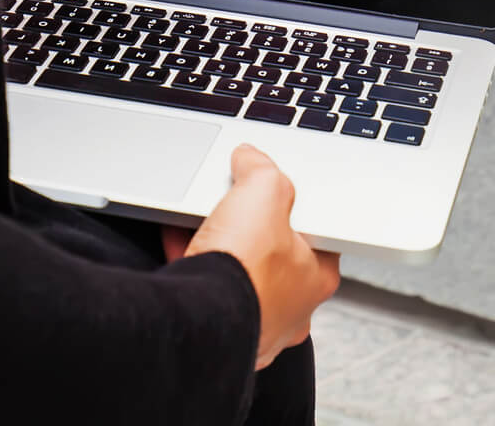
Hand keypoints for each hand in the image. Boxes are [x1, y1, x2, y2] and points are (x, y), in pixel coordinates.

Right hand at [179, 145, 339, 368]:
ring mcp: (255, 328)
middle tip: (229, 210)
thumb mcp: (264, 192)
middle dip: (246, 231)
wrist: (195, 318)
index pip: (314, 233)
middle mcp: (291, 310)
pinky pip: (207, 292)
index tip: (267, 194)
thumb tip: (251, 158)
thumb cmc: (243, 269)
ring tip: (198, 221)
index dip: (288, 208)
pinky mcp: (219, 336)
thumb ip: (262, 170)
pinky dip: (192, 268)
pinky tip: (177, 241)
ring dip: (216, 249)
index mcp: (317, 278)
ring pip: (236, 274)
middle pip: (270, 254)